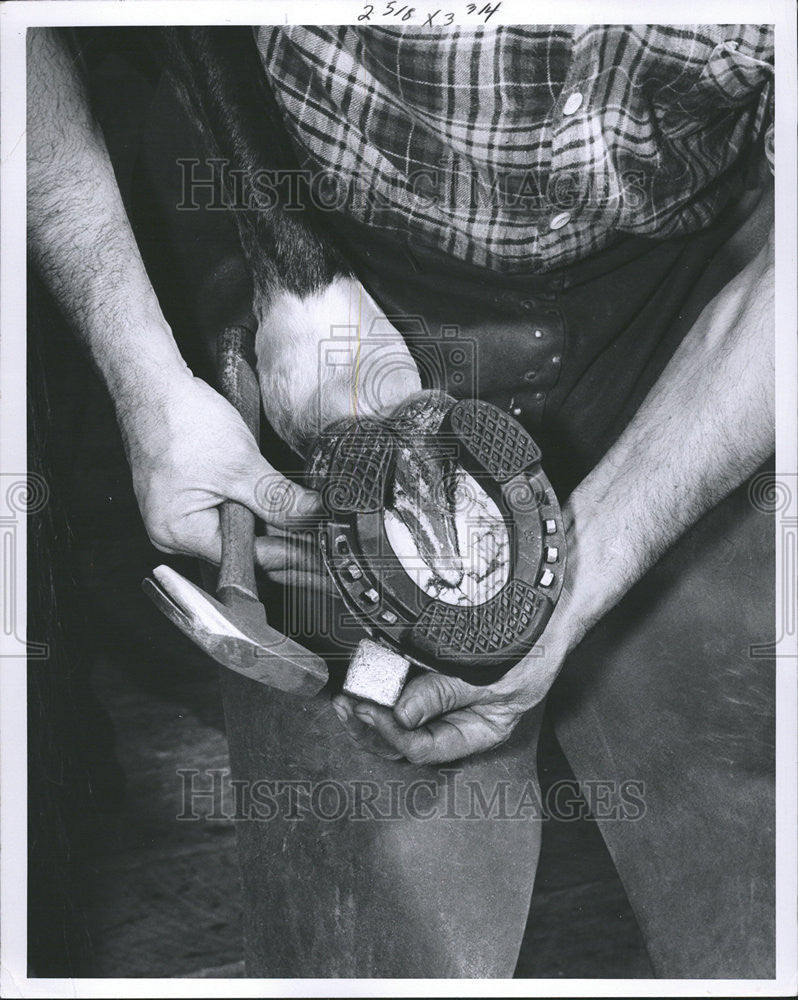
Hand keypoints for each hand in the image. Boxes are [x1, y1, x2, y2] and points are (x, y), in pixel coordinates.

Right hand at [117, 367, 323, 578]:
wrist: (153, 384)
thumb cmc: (180, 419)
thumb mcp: (240, 464)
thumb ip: (277, 498)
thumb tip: (310, 515)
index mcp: (178, 532)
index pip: (244, 556)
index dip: (287, 555)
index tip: (319, 553)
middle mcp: (174, 531)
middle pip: (239, 549)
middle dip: (281, 543)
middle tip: (320, 541)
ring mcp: (179, 513)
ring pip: (235, 531)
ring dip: (269, 527)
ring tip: (305, 525)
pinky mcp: (188, 496)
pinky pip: (226, 513)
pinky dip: (253, 510)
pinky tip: (278, 508)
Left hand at [331, 595, 576, 763]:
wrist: (550, 603)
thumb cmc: (536, 643)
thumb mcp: (495, 676)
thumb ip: (448, 693)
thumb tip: (403, 713)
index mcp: (478, 729)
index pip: (426, 748)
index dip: (394, 734)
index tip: (372, 712)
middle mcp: (458, 716)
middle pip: (405, 739)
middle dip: (371, 728)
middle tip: (348, 706)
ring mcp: (445, 692)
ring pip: (398, 717)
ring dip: (370, 708)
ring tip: (346, 696)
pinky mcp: (434, 665)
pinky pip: (401, 685)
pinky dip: (380, 684)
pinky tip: (363, 673)